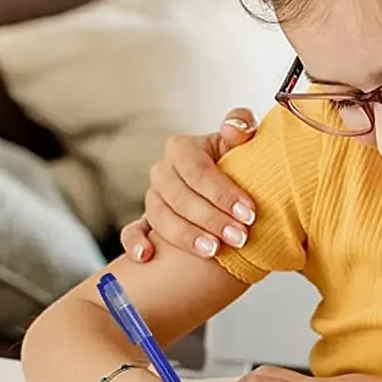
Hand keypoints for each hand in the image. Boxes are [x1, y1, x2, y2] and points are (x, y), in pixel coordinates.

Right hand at [119, 108, 259, 261]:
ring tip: (213, 251)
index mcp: (182, 149)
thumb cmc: (237, 163)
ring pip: (161, 217)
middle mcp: (162, 172)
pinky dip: (135, 242)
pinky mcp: (146, 222)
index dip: (223, 193)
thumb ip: (242, 126)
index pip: (198, 171)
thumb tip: (234, 128)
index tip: (249, 214)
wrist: (229, 185)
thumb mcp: (243, 142)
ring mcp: (152, 198)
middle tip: (239, 238)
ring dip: (186, 235)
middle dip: (211, 219)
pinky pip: (132, 231)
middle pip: (181, 197)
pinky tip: (146, 256)